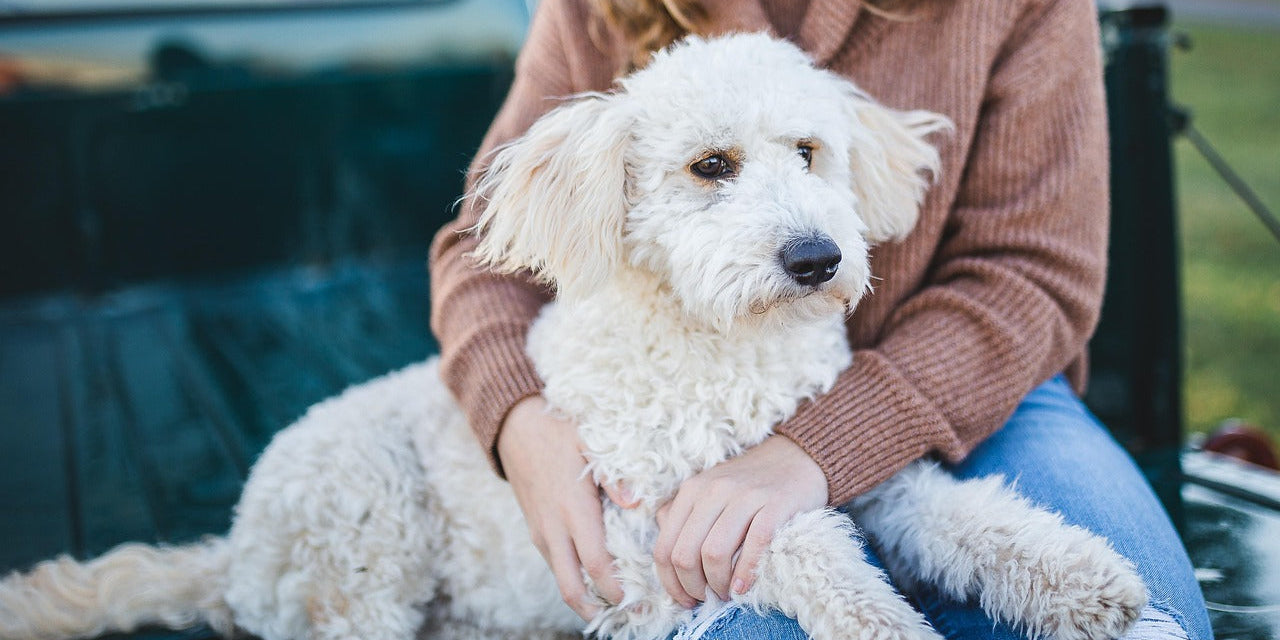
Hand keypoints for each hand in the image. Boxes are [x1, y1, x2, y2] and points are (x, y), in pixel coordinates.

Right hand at [497, 395, 623, 619]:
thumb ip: (614, 475)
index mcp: (573, 509)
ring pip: (561, 579)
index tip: (639, 601)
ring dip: (585, 596)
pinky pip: (556, 564)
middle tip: (629, 614)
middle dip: (597, 608)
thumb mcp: (590, 442)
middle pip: (571, 587)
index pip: (595, 564)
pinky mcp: (536, 531)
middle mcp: (554, 528)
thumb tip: (637, 502)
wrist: (515, 428)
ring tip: (617, 601)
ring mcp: (541, 532)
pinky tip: (596, 578)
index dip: (615, 589)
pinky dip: (575, 578)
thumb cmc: (558, 432)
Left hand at [651, 436, 826, 606]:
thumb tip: (667, 557)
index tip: (685, 600)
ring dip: (717, 585)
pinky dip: (746, 573)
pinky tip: (744, 587)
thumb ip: (682, 517)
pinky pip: (754, 545)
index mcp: (691, 491)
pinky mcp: (775, 504)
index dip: (671, 583)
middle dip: (693, 587)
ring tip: (727, 594)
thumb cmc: (750, 486)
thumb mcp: (709, 493)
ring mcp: (744, 496)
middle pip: (685, 555)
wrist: (798, 457)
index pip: (665, 548)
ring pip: (714, 553)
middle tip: (708, 599)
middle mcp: (713, 490)